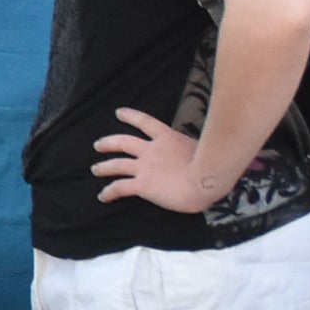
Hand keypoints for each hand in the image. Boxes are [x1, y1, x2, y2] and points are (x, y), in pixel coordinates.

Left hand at [91, 108, 219, 212]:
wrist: (207, 179)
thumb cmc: (213, 165)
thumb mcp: (204, 147)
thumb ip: (195, 148)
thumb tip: (204, 151)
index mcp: (168, 138)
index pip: (144, 122)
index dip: (130, 116)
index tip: (119, 112)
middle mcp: (151, 150)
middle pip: (123, 142)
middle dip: (108, 142)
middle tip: (98, 144)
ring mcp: (145, 167)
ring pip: (117, 164)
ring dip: (104, 167)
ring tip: (95, 170)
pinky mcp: (142, 184)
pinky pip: (120, 187)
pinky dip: (109, 192)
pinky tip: (103, 197)